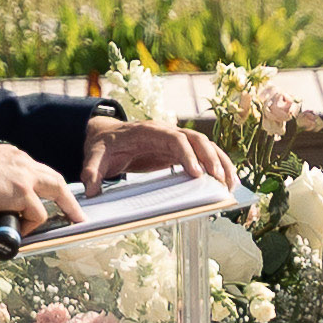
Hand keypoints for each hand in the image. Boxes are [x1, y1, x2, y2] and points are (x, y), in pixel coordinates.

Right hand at [0, 139, 76, 235]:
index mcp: (11, 156)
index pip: (36, 170)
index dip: (46, 184)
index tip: (50, 195)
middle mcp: (22, 162)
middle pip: (55, 177)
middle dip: (68, 195)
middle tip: (76, 211)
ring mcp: (24, 176)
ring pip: (56, 191)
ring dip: (65, 208)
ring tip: (72, 220)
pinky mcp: (22, 192)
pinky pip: (38, 214)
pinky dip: (32, 225)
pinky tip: (21, 230)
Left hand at [84, 119, 230, 192]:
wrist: (108, 136)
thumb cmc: (104, 145)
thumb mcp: (95, 157)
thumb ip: (92, 172)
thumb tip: (91, 191)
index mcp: (149, 131)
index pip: (175, 139)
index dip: (187, 155)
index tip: (196, 174)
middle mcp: (167, 132)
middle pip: (197, 140)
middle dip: (211, 160)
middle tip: (220, 182)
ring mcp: (177, 140)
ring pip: (207, 146)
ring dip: (221, 163)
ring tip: (231, 186)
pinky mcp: (180, 151)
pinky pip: (204, 155)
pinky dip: (218, 166)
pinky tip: (227, 183)